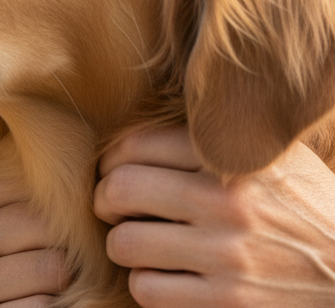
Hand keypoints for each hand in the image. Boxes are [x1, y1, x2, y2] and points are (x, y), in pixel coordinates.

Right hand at [0, 170, 66, 307]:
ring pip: (54, 270)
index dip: (55, 213)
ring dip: (58, 284)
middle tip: (56, 261)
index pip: (32, 189)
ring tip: (42, 286)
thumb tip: (59, 180)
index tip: (53, 231)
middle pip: (49, 228)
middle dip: (62, 247)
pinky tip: (21, 304)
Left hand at [95, 125, 334, 306]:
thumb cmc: (309, 209)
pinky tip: (162, 277)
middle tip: (110, 205)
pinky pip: (148, 290)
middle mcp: (226, 203)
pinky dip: (145, 284)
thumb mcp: (273, 158)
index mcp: (232, 159)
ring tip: (135, 242)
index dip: (111, 157)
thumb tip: (146, 125)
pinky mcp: (229, 304)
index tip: (110, 168)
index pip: (136, 144)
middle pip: (121, 189)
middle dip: (104, 198)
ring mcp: (226, 257)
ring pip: (125, 243)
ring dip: (122, 244)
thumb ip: (216, 137)